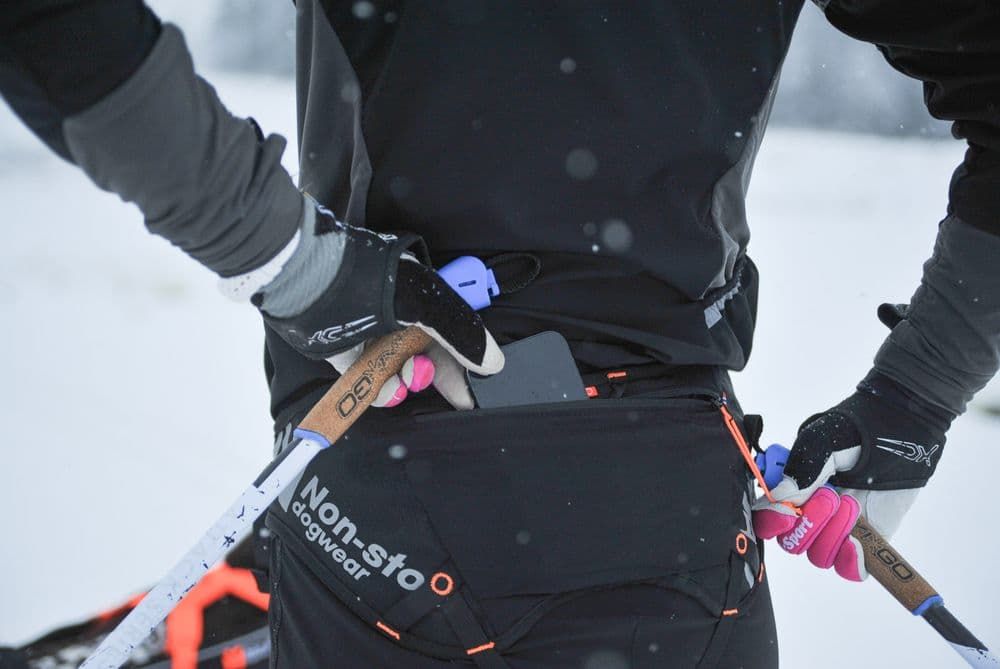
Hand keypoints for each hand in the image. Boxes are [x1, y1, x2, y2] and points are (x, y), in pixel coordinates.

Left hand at [225, 195, 503, 408]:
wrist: (304, 280)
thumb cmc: (369, 283)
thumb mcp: (426, 305)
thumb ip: (463, 334)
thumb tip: (494, 362)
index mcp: (421, 293)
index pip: (453, 331)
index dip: (465, 361)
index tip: (472, 391)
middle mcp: (398, 313)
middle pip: (427, 355)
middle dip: (434, 376)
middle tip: (449, 399)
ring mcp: (370, 332)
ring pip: (397, 370)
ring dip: (404, 383)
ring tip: (400, 382)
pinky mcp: (343, 351)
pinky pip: (366, 379)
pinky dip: (375, 388)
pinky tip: (380, 388)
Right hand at [752, 373, 951, 580]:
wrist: (903, 428)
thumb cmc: (857, 428)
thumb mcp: (822, 441)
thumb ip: (801, 470)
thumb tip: (780, 499)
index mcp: (791, 488)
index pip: (766, 518)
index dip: (772, 521)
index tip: (787, 514)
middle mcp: (809, 511)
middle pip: (791, 542)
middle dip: (809, 524)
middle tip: (831, 496)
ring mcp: (837, 528)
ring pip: (818, 555)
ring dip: (832, 533)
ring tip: (851, 502)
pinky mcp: (867, 540)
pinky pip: (850, 569)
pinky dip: (850, 561)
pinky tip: (857, 541)